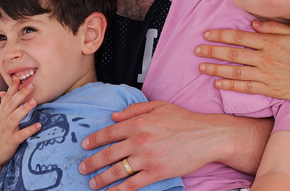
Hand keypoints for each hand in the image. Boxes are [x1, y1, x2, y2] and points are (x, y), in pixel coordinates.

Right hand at [0, 76, 41, 168]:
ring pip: (14, 118)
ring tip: (35, 101)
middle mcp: (2, 121)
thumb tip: (3, 92)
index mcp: (1, 115)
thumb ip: (3, 107)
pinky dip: (29, 130)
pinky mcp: (10, 142)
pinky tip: (38, 126)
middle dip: (20, 94)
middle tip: (31, 85)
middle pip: (11, 105)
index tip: (17, 76)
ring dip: (24, 109)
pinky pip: (20, 135)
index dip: (12, 88)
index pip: (6, 98)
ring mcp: (6, 131)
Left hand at [79, 101, 224, 190]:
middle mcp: (139, 140)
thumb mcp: (159, 106)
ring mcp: (147, 158)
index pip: (109, 133)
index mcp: (138, 122)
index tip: (85, 145)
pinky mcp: (156, 173)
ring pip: (117, 171)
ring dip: (101, 179)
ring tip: (93, 183)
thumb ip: (134, 109)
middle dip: (91, 163)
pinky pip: (132, 185)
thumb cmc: (185, 120)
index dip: (94, 140)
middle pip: (108, 154)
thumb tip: (114, 116)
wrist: (207, 136)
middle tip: (83, 168)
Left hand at [196, 20, 289, 104]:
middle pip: (232, 53)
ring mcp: (266, 75)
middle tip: (196, 51)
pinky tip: (218, 85)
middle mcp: (264, 58)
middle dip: (212, 51)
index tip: (207, 34)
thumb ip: (273, 27)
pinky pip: (245, 88)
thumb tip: (254, 23)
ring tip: (202, 68)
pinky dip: (230, 86)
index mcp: (270, 41)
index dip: (220, 35)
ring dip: (216, 69)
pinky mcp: (270, 90)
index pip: (239, 37)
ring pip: (235, 71)